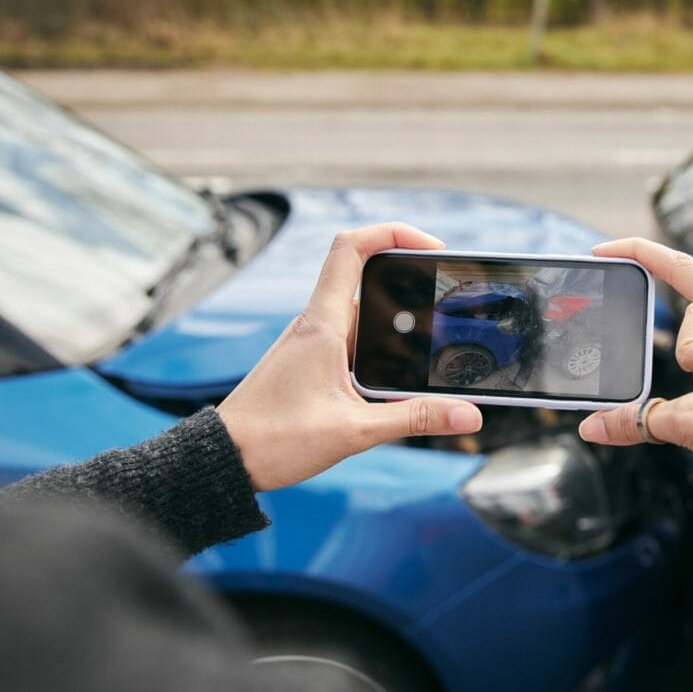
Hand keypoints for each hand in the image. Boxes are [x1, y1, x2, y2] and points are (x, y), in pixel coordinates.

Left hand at [216, 223, 482, 491]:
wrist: (223, 459)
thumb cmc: (273, 441)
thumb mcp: (355, 432)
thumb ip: (415, 419)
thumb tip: (470, 414)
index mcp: (322, 324)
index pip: (352, 248)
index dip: (394, 232)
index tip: (432, 249)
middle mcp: (316, 324)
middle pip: (367, 279)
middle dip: (410, 286)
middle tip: (447, 304)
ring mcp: (312, 342)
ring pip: (363, 314)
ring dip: (397, 324)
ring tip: (433, 346)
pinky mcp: (311, 362)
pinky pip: (353, 340)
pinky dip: (381, 347)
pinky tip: (399, 377)